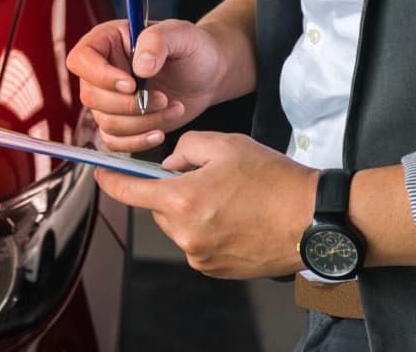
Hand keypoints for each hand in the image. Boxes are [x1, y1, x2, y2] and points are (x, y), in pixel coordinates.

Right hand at [66, 19, 229, 151]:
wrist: (208, 74)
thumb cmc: (193, 48)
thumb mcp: (181, 34)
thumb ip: (157, 41)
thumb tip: (140, 67)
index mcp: (107, 41)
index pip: (81, 59)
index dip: (100, 75)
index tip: (132, 83)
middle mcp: (101, 71)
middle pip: (91, 96)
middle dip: (129, 104)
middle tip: (162, 98)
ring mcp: (109, 99)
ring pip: (105, 121)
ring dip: (141, 122)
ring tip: (171, 107)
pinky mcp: (121, 122)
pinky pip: (114, 141)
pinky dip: (137, 141)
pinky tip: (160, 131)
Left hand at [95, 132, 318, 278]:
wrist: (315, 219)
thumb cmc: (275, 180)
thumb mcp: (226, 145)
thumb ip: (186, 147)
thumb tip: (171, 163)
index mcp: (182, 200)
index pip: (129, 192)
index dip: (110, 180)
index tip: (100, 173)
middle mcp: (186, 233)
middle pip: (158, 207)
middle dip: (172, 190)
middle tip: (207, 177)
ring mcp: (200, 256)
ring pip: (179, 224)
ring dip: (192, 209)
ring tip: (231, 199)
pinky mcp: (216, 270)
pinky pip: (197, 242)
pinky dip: (208, 228)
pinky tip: (237, 218)